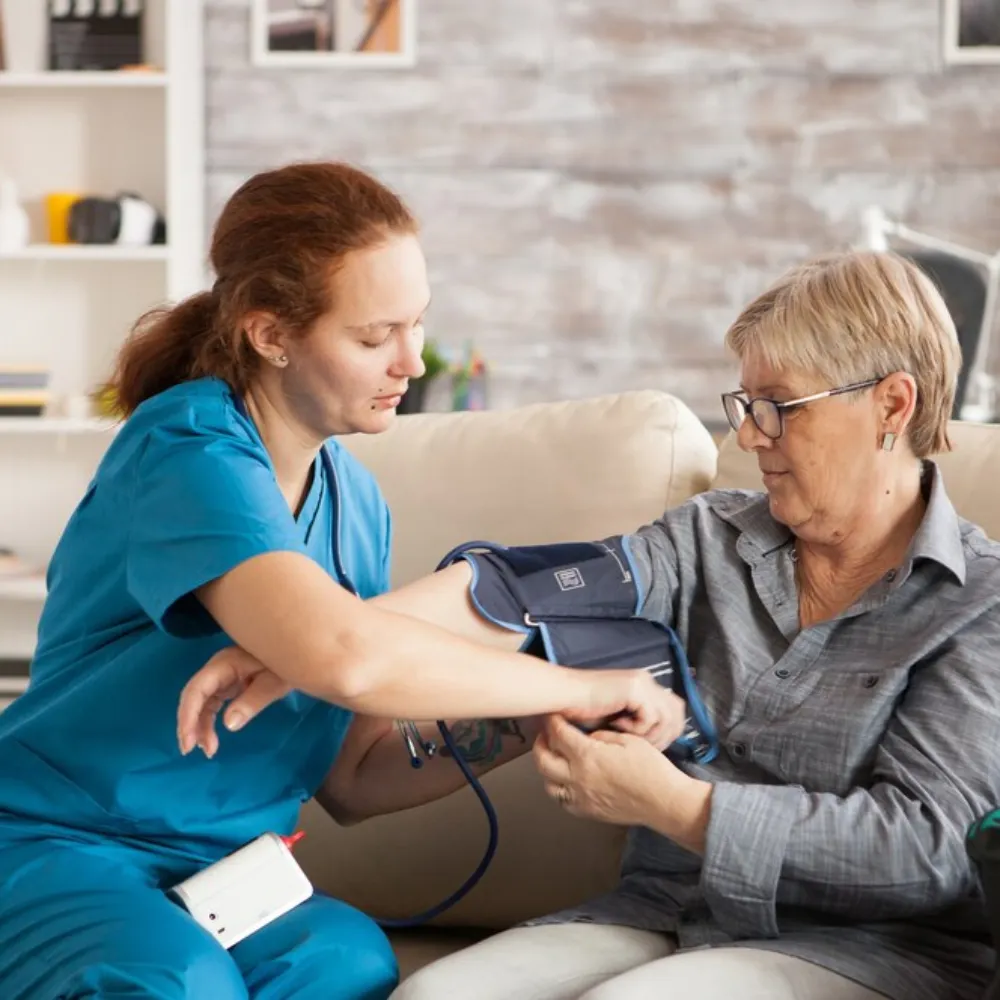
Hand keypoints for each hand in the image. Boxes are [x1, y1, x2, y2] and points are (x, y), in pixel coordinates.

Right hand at [177, 646, 289, 756]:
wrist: (298, 650)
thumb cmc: (287, 662)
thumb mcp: (274, 683)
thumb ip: (252, 702)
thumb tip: (228, 724)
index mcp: (224, 664)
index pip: (197, 690)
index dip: (188, 716)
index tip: (188, 741)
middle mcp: (217, 669)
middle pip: (193, 697)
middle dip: (189, 723)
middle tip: (189, 750)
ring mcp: (221, 676)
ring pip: (201, 703)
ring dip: (199, 726)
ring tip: (208, 750)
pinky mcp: (228, 683)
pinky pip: (212, 704)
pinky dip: (209, 722)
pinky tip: (211, 739)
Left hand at [533, 715, 673, 826]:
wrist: (664, 801)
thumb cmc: (651, 769)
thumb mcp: (627, 740)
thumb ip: (601, 736)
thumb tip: (586, 737)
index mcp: (588, 756)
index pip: (558, 734)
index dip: (552, 722)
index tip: (552, 716)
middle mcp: (578, 778)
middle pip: (543, 759)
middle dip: (540, 743)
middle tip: (545, 734)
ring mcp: (581, 798)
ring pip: (548, 783)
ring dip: (546, 767)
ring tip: (552, 756)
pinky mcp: (587, 812)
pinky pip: (562, 800)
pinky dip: (558, 788)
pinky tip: (565, 780)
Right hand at [566, 669, 686, 750]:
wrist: (564, 695)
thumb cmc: (582, 708)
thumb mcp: (617, 716)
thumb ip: (637, 721)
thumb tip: (657, 740)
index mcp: (644, 685)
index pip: (675, 709)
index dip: (668, 731)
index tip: (652, 745)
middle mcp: (647, 681)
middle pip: (677, 712)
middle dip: (666, 735)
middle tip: (646, 746)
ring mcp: (642, 683)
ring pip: (667, 717)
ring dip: (651, 734)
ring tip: (630, 737)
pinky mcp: (634, 689)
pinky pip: (650, 717)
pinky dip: (638, 728)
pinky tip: (618, 726)